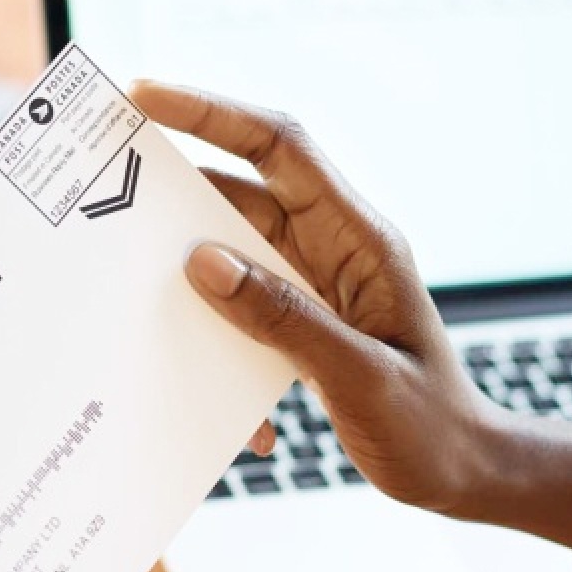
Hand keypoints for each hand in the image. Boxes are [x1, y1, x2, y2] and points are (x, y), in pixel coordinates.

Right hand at [133, 81, 511, 515]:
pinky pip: (245, 306)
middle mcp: (337, 250)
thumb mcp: (359, 376)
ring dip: (189, 262)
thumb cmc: (430, 428)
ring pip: (237, 248)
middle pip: (246, 190)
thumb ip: (283, 320)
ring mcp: (319, 285)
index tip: (147, 95)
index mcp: (362, 242)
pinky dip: (217, 335)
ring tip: (131, 273)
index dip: (213, 113)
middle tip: (107, 175)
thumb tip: (203, 262)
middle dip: (180, 180)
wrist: (464, 475)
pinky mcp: (305, 323)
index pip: (282, 150)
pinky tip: (212, 387)